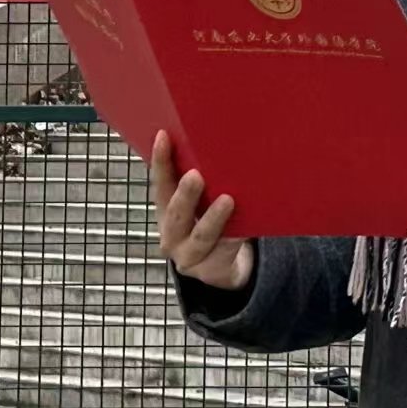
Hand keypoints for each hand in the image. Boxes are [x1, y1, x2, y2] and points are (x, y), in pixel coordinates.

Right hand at [150, 130, 254, 291]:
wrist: (220, 268)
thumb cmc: (210, 223)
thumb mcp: (200, 204)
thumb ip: (201, 182)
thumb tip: (215, 140)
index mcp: (165, 212)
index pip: (160, 184)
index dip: (161, 161)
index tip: (164, 136)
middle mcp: (171, 235)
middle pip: (176, 214)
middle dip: (186, 195)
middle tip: (196, 176)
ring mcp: (189, 256)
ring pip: (202, 237)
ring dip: (213, 218)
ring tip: (227, 200)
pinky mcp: (211, 270)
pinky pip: (225, 251)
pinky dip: (236, 237)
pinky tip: (246, 227)